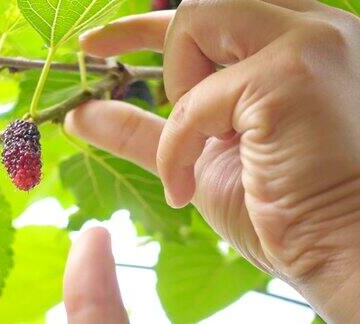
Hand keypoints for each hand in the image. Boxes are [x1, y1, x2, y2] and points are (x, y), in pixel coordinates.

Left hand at [66, 1, 359, 321]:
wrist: (341, 252)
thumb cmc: (284, 209)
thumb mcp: (201, 158)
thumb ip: (142, 128)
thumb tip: (81, 112)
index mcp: (301, 43)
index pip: (215, 9)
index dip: (146, 24)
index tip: (95, 44)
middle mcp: (315, 28)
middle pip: (203, 5)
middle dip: (172, 57)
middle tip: (185, 115)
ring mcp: (309, 43)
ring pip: (197, 18)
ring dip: (182, 89)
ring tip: (212, 143)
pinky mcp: (291, 75)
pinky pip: (194, 99)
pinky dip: (176, 147)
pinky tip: (187, 188)